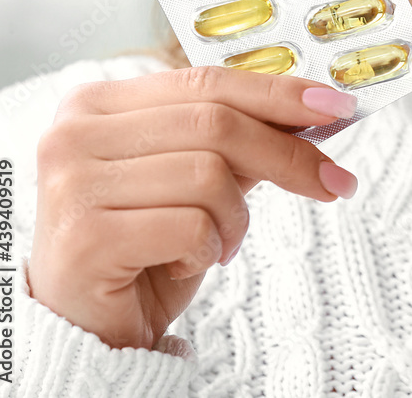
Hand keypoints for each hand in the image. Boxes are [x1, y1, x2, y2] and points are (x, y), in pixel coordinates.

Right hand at [27, 66, 358, 349]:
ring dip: (235, 220)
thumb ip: (238, 141)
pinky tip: (182, 264)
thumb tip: (315, 112)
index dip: (280, 93)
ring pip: (209, 176)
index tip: (339, 107)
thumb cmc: (145, 247)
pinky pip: (192, 227)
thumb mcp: (195, 181)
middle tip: (334, 184)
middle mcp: (74, 134)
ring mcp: (73, 184)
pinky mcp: (84, 238)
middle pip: (216, 124)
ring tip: (218, 244)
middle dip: (289, 155)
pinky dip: (209, 249)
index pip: (207, 82)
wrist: (90, 328)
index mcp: (97, 104)